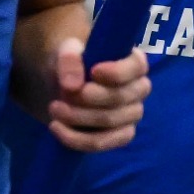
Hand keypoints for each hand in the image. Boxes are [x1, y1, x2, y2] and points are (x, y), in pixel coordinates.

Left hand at [47, 37, 149, 151]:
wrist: (64, 83)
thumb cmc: (73, 63)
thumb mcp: (66, 51)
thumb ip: (69, 60)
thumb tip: (72, 86)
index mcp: (133, 63)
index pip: (137, 67)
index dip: (118, 72)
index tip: (94, 72)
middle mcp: (139, 90)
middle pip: (120, 98)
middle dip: (88, 98)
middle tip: (63, 93)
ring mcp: (132, 114)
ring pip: (111, 122)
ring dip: (78, 117)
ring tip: (54, 108)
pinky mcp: (120, 135)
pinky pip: (106, 142)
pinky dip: (78, 139)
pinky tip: (58, 128)